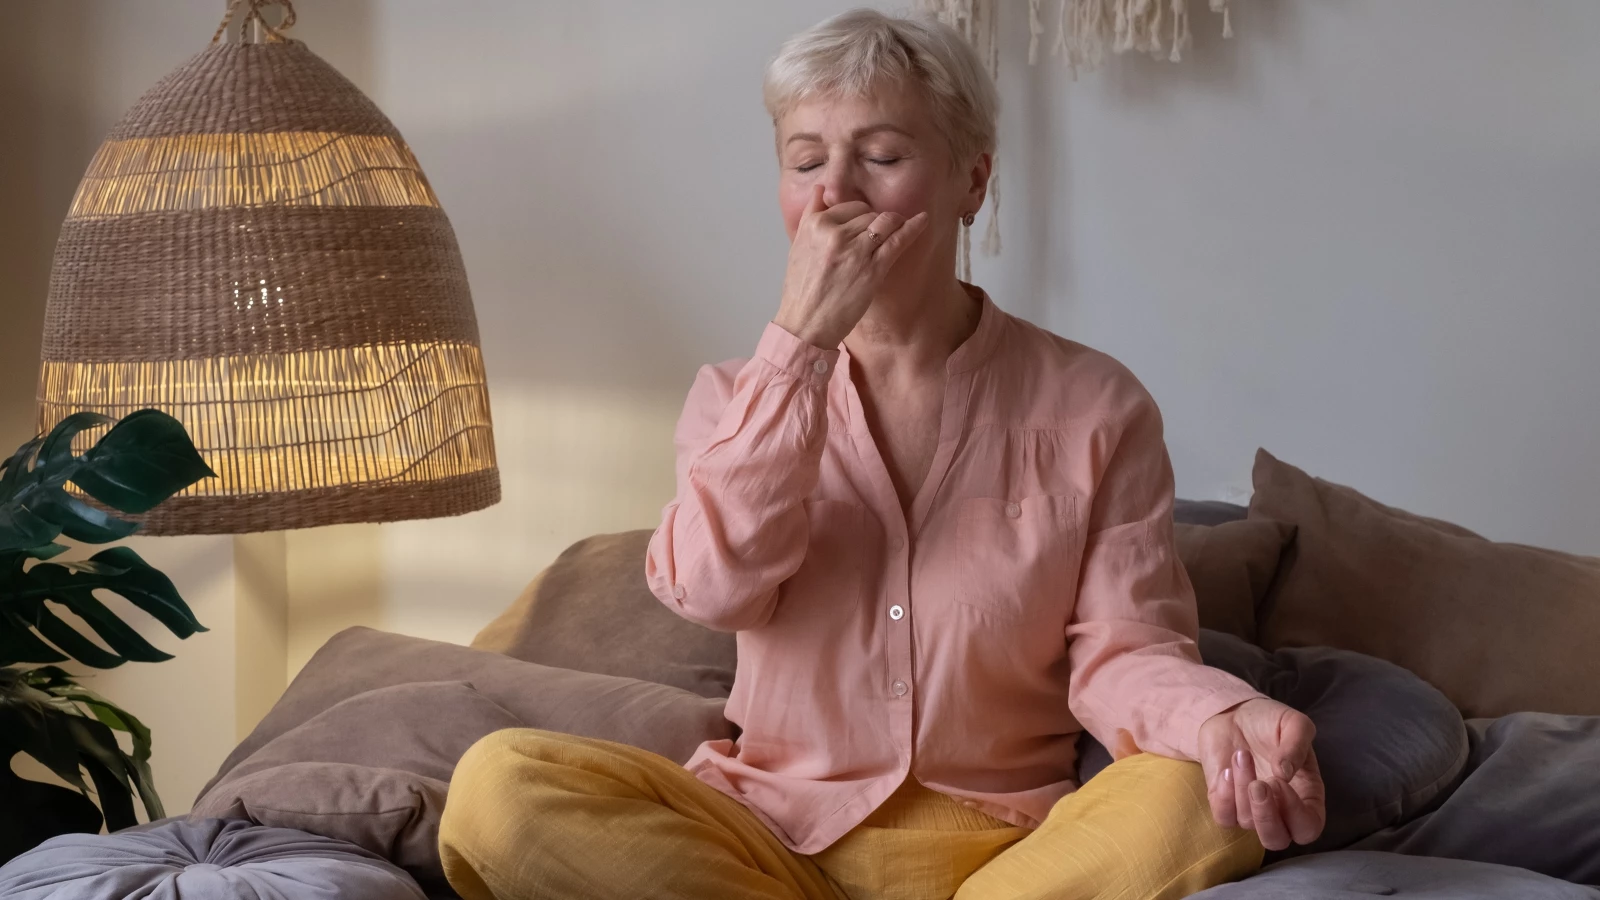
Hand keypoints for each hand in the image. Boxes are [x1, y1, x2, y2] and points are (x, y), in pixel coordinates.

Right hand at [773, 185, 929, 348]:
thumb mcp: (797, 245)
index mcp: (815, 225)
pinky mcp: (872, 268)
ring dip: (893, 223)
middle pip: (867, 213)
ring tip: (897, 228)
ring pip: (884, 222)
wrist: (805, 323)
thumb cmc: (801, 289)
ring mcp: (855, 250)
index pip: (848, 206)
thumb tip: (820, 188)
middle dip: (874, 222)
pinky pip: (898, 239)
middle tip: (873, 240)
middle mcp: (835, 233)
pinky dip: (913, 228)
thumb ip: (810, 213)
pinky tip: (923, 220)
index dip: (858, 216)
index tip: (862, 227)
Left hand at [1198, 698, 1325, 850]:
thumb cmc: (1270, 722)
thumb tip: (1285, 773)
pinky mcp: (1225, 803)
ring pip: (1247, 821)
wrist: (1234, 713)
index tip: (1280, 783)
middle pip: (1277, 840)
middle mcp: (1280, 808)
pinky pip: (1223, 817)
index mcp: (1306, 795)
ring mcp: (1251, 808)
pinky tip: (1227, 769)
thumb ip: (1297, 745)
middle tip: (1258, 784)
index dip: (1297, 815)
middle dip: (1266, 816)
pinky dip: (1224, 796)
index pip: (1308, 827)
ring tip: (1241, 754)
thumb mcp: (1294, 723)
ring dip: (1242, 786)